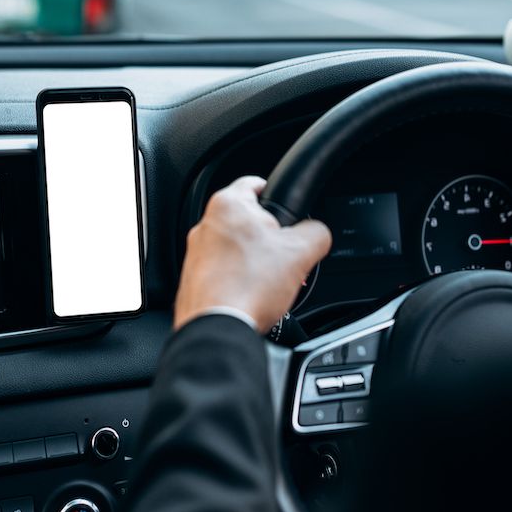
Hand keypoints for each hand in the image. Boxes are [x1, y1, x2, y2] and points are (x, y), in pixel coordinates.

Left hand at [174, 176, 331, 332]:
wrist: (218, 328)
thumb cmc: (248, 287)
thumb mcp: (301, 253)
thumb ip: (316, 232)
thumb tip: (318, 233)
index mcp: (228, 205)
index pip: (256, 183)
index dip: (277, 193)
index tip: (287, 206)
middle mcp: (205, 225)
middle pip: (248, 220)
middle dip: (269, 237)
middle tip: (286, 254)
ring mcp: (196, 253)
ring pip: (235, 247)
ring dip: (254, 260)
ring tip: (271, 280)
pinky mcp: (194, 278)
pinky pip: (222, 270)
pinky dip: (239, 278)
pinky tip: (253, 294)